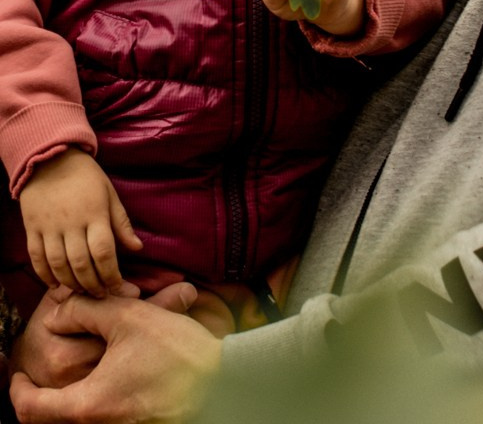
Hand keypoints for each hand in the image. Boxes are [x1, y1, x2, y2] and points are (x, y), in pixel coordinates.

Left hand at [10, 282, 219, 423]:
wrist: (221, 378)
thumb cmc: (176, 350)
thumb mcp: (128, 316)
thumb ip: (85, 310)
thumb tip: (58, 314)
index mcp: (88, 404)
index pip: (31, 410)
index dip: (17, 390)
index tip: (19, 374)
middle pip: (54, 417)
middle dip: (46, 391)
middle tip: (51, 365)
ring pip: (80, 416)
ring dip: (75, 391)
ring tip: (87, 360)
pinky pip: (104, 416)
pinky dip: (98, 397)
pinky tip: (113, 371)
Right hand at [19, 150, 142, 296]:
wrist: (51, 160)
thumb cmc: (86, 177)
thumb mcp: (110, 194)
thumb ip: (121, 223)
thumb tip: (138, 248)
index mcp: (94, 213)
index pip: (104, 251)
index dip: (111, 274)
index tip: (117, 286)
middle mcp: (71, 222)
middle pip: (81, 262)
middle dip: (92, 284)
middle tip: (100, 295)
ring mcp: (50, 226)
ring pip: (58, 264)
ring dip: (70, 283)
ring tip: (81, 291)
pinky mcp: (33, 228)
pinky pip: (37, 257)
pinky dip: (45, 275)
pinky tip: (55, 285)